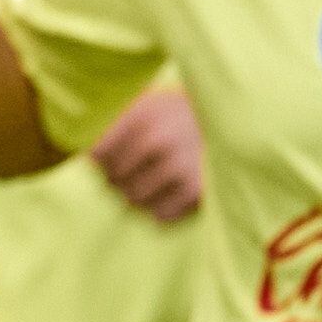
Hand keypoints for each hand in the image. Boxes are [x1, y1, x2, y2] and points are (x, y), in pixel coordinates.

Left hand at [87, 85, 206, 223]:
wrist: (237, 120)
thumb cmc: (181, 115)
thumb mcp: (148, 104)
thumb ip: (114, 124)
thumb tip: (83, 158)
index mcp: (141, 115)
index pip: (96, 154)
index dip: (98, 161)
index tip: (110, 158)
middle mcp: (157, 142)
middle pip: (111, 181)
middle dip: (117, 180)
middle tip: (134, 170)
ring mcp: (178, 169)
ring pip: (133, 202)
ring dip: (137, 196)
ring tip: (152, 180)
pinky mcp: (197, 193)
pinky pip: (160, 217)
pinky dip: (159, 210)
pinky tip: (169, 192)